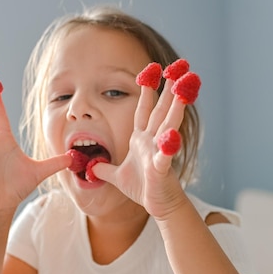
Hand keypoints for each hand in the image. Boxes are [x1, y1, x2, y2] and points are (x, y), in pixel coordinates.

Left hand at [91, 77, 189, 218]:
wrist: (158, 206)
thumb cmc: (142, 188)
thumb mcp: (116, 176)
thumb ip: (103, 168)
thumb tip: (89, 165)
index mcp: (142, 139)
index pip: (144, 110)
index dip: (146, 90)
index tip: (150, 70)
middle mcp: (153, 140)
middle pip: (161, 110)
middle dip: (170, 88)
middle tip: (180, 67)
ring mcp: (159, 152)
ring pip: (169, 125)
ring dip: (176, 108)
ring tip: (184, 90)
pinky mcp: (161, 169)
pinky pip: (164, 156)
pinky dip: (168, 147)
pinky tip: (172, 136)